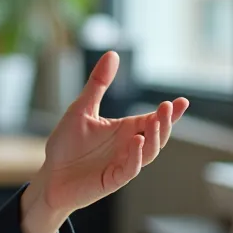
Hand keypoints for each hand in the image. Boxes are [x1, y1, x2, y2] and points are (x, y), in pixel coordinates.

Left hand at [20, 51, 188, 232]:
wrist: (50, 175)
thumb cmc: (66, 145)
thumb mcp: (81, 108)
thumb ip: (98, 83)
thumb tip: (113, 54)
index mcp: (125, 129)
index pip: (152, 119)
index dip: (169, 113)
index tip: (182, 101)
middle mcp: (128, 146)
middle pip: (157, 135)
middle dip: (165, 122)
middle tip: (168, 107)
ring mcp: (123, 163)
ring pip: (149, 153)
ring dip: (154, 138)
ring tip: (154, 122)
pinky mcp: (113, 179)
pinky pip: (130, 169)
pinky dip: (136, 156)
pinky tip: (136, 142)